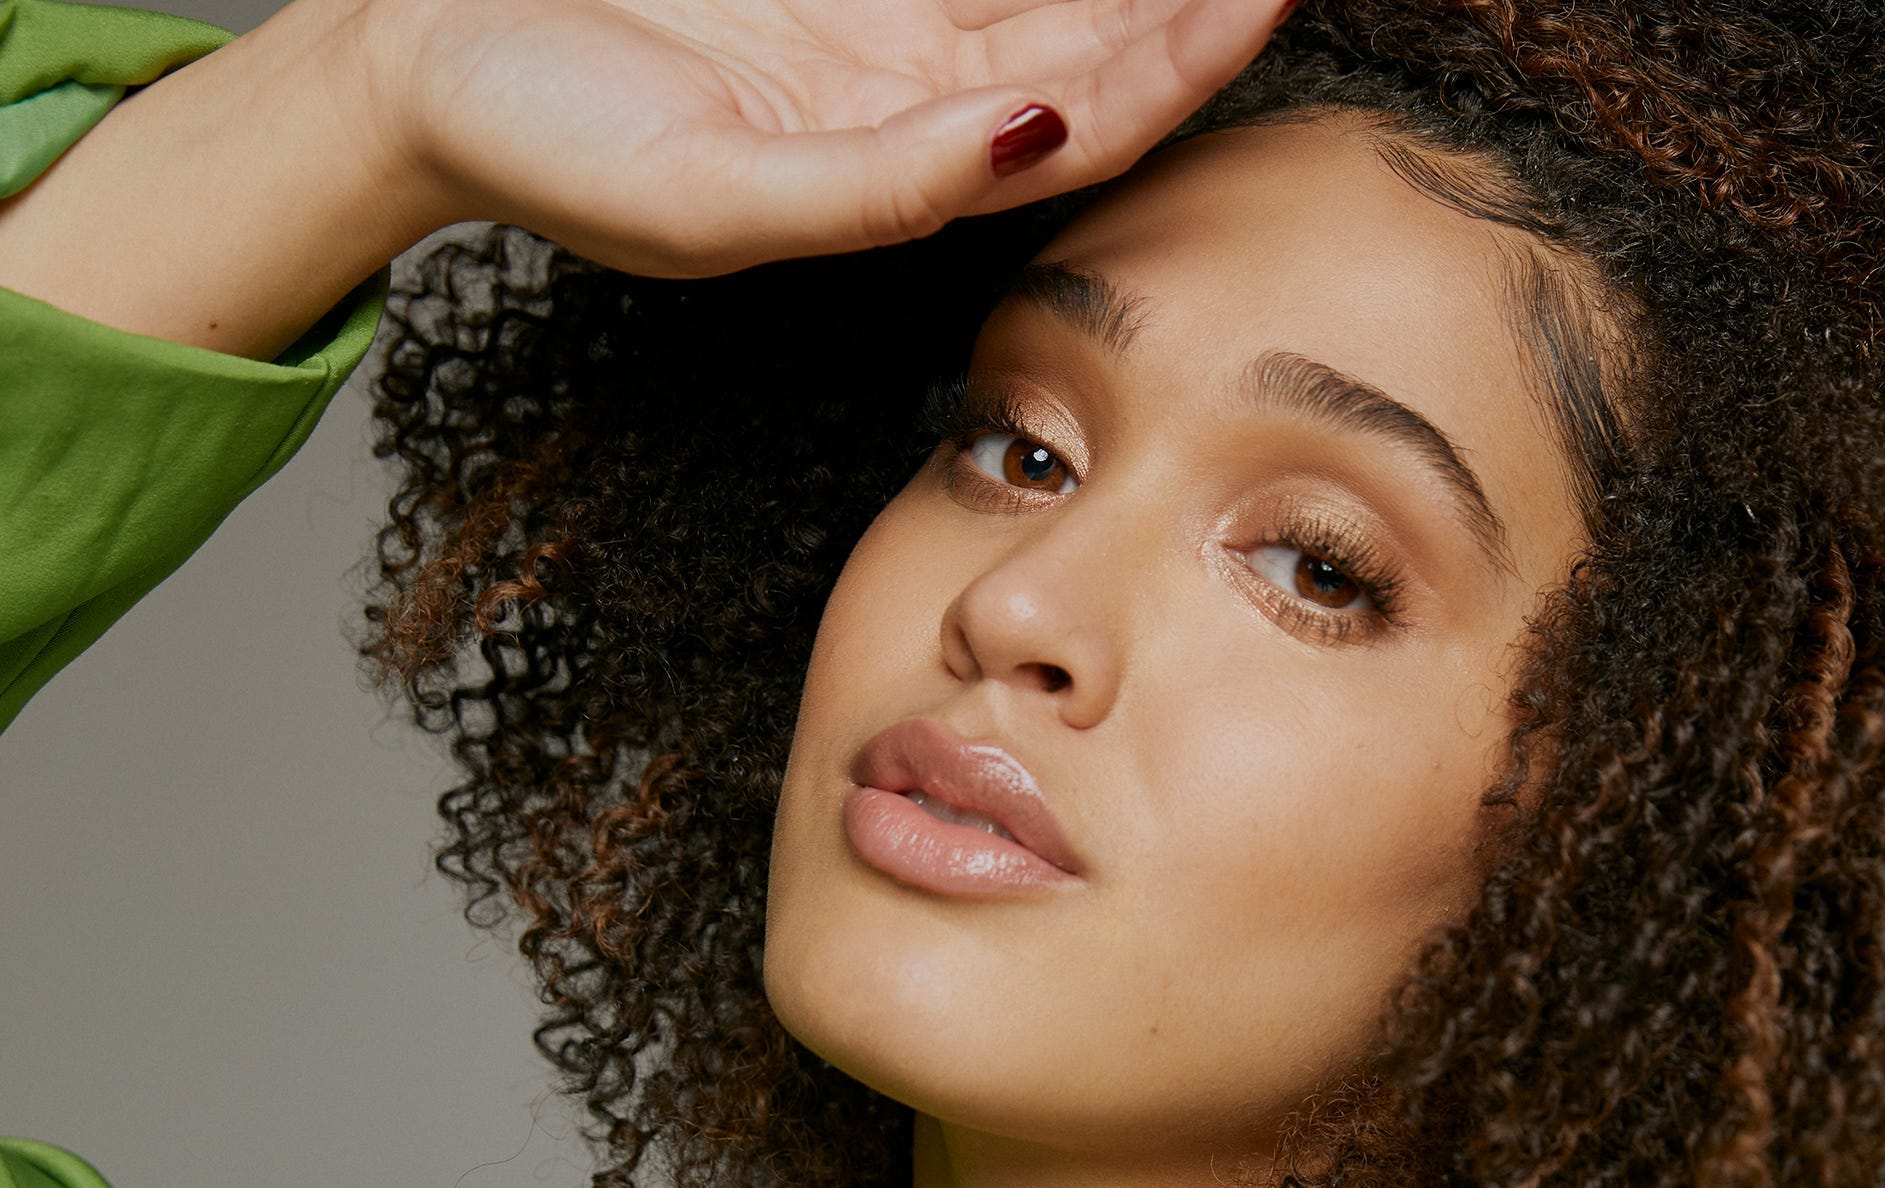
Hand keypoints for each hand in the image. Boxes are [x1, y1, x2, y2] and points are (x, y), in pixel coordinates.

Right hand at [362, 0, 1293, 273]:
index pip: (1091, 124)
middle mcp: (920, 95)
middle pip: (1105, 41)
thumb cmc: (550, 143)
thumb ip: (881, 186)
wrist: (421, 55)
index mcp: (907, 173)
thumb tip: (1035, 130)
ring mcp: (886, 20)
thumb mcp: (712, 196)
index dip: (1188, 65)